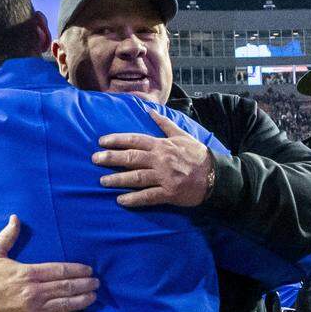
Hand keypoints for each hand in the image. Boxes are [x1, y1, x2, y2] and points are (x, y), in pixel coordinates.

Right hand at [0, 215, 97, 311]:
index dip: (77, 270)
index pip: (60, 270)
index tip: (88, 270)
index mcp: (28, 273)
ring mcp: (35, 310)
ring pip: (65, 304)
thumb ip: (7, 237)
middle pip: (66, 287)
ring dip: (82, 300)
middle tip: (96, 283)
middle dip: (84, 285)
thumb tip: (15, 218)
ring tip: (93, 297)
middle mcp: (35, 291)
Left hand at [93, 110, 214, 206]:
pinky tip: (121, 200)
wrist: (216, 175)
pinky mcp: (169, 193)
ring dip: (118, 179)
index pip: (135, 140)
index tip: (101, 142)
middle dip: (111, 158)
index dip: (117, 140)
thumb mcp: (182, 135)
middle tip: (94, 160)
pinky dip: (134, 199)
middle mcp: (160, 160)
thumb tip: (149, 110)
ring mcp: (164, 177)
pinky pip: (148, 196)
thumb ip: (164, 123)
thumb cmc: (197, 155)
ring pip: (136, 177)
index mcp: (162, 145)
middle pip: (131, 157)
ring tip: (102, 181)